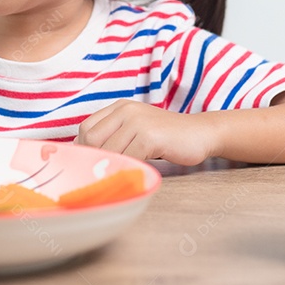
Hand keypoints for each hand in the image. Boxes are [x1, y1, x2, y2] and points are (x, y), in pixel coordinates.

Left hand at [77, 100, 218, 165]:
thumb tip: (86, 157)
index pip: (85, 128)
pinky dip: (127, 170)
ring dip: (111, 168)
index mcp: (119, 107)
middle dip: (94, 160)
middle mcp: (125, 110)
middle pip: (91, 139)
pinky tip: (134, 174)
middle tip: (104, 174)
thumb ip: (114, 137)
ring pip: (108, 151)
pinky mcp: (149, 136)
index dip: (84, 149)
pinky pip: (127, 158)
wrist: (201, 133)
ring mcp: (137, 122)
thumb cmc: (167, 138)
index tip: (92, 165)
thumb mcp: (136, 130)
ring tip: (120, 176)